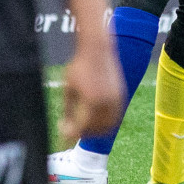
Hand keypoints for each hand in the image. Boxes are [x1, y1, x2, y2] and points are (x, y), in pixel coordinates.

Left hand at [59, 0, 124, 140]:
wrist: (97, 49)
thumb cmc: (79, 67)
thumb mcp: (68, 89)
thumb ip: (68, 111)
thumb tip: (65, 128)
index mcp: (91, 101)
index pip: (81, 128)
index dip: (70, 134)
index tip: (62, 134)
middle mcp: (106, 103)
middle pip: (95, 130)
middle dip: (83, 134)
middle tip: (73, 130)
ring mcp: (116, 100)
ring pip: (108, 127)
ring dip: (96, 131)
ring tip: (84, 126)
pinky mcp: (121, 97)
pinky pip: (115, 118)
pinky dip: (105, 123)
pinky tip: (95, 119)